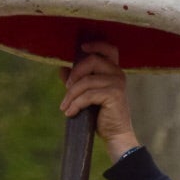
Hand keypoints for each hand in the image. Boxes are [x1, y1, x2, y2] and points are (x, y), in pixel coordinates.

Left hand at [59, 41, 139, 155]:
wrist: (115, 134)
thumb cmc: (101, 114)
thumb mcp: (87, 94)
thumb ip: (77, 80)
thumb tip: (62, 68)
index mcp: (113, 70)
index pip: (109, 49)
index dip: (96, 44)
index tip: (81, 47)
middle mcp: (118, 73)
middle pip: (92, 60)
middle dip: (75, 73)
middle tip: (66, 88)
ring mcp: (117, 83)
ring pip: (86, 80)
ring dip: (71, 95)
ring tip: (65, 106)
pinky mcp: (114, 94)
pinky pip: (88, 95)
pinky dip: (76, 104)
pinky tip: (70, 113)